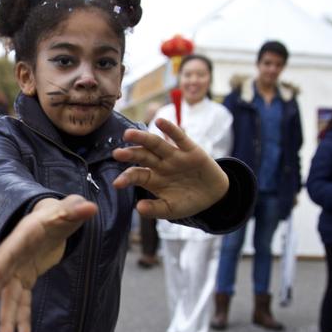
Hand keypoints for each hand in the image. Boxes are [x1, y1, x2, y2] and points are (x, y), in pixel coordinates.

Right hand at [0, 195, 96, 331]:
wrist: (50, 219)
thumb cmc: (58, 213)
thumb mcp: (68, 210)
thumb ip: (75, 210)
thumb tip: (89, 208)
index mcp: (21, 239)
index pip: (5, 257)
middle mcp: (13, 258)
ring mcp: (17, 271)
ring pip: (8, 300)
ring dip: (5, 322)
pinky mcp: (24, 281)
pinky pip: (22, 304)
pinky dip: (22, 321)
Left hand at [111, 117, 228, 218]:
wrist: (214, 195)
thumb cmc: (188, 202)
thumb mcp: (171, 209)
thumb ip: (154, 209)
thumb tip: (138, 208)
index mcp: (152, 179)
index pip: (137, 175)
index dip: (127, 178)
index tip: (117, 183)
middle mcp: (160, 165)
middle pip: (143, 156)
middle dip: (130, 154)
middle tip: (117, 153)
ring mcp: (174, 156)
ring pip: (157, 144)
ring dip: (143, 138)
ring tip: (128, 134)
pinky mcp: (190, 150)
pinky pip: (179, 138)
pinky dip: (171, 129)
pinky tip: (160, 122)